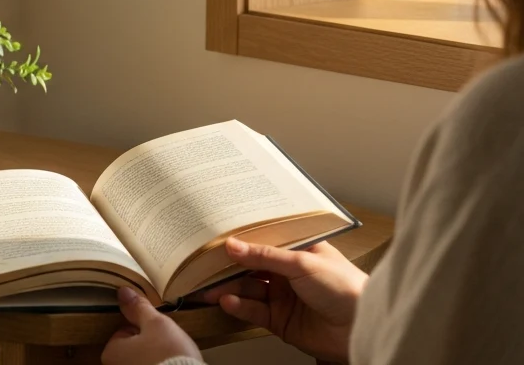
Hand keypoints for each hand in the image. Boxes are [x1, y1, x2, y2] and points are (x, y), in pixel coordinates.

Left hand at [101, 286, 201, 364]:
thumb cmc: (169, 354)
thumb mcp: (156, 324)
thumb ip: (139, 308)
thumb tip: (123, 292)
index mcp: (110, 353)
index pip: (124, 331)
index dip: (144, 328)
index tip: (158, 331)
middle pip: (133, 347)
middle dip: (149, 343)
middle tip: (166, 344)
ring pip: (143, 359)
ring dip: (155, 357)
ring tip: (172, 356)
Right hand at [196, 238, 366, 362]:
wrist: (362, 328)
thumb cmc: (346, 288)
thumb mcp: (302, 262)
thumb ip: (264, 255)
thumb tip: (233, 245)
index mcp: (298, 251)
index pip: (262, 242)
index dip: (240, 240)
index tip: (215, 238)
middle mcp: (289, 273)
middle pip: (250, 267)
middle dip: (227, 267)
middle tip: (203, 266)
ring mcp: (283, 297)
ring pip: (247, 289)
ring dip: (228, 288)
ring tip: (209, 288)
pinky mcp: (279, 320)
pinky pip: (253, 311)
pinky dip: (239, 306)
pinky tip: (228, 301)